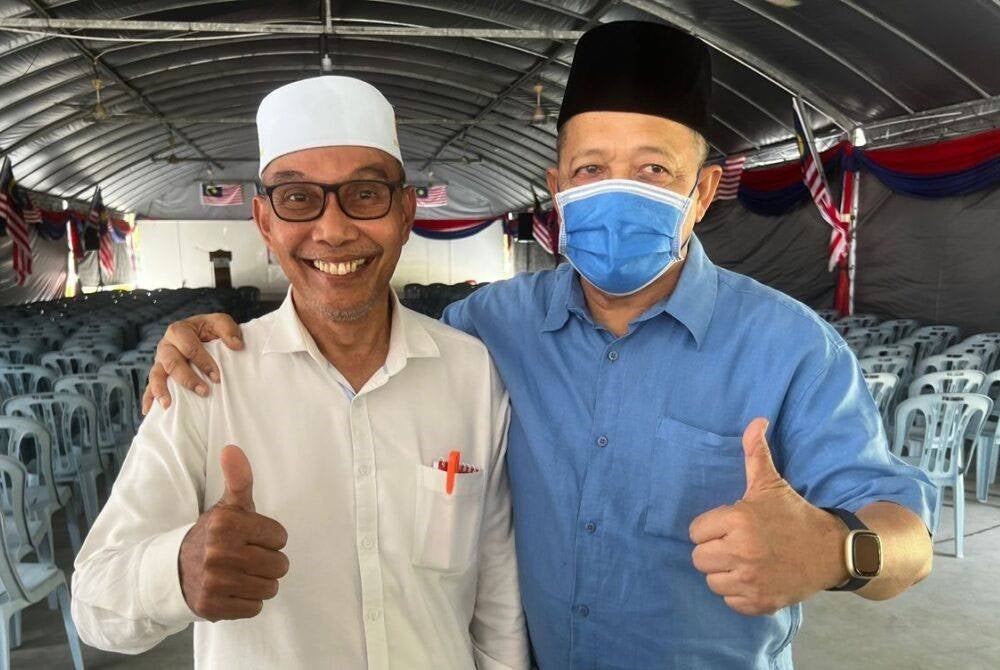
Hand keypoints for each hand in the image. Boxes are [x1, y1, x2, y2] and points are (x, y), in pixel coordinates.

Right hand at [142, 313, 243, 413]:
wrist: (200, 334)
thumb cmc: (209, 330)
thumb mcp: (219, 323)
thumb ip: (228, 329)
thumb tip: (237, 346)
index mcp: (179, 331)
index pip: (189, 347)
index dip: (203, 362)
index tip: (217, 377)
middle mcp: (166, 346)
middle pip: (172, 363)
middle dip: (188, 379)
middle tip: (204, 392)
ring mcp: (159, 361)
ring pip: (156, 375)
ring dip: (162, 390)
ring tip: (168, 405)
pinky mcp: (159, 374)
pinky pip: (149, 387)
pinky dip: (148, 398)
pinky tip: (149, 411)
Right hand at [179, 445, 288, 620]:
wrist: (174, 571)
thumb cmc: (213, 535)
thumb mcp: (227, 507)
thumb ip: (238, 479)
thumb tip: (232, 448)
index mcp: (226, 524)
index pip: (280, 537)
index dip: (270, 539)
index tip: (252, 538)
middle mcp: (219, 552)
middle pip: (279, 565)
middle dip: (269, 562)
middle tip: (249, 558)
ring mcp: (214, 582)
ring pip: (269, 588)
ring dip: (260, 583)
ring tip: (242, 574)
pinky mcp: (212, 606)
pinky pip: (254, 608)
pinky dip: (248, 602)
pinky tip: (233, 590)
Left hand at [688, 418, 847, 615]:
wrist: (834, 551)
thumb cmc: (795, 515)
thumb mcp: (772, 483)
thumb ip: (755, 453)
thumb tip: (756, 420)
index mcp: (738, 520)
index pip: (695, 531)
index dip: (712, 527)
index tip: (731, 526)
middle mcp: (741, 552)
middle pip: (699, 558)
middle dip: (715, 550)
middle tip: (738, 544)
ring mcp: (751, 581)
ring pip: (712, 580)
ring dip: (725, 572)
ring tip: (746, 561)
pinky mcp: (760, 603)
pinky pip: (729, 600)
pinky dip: (738, 593)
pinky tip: (755, 578)